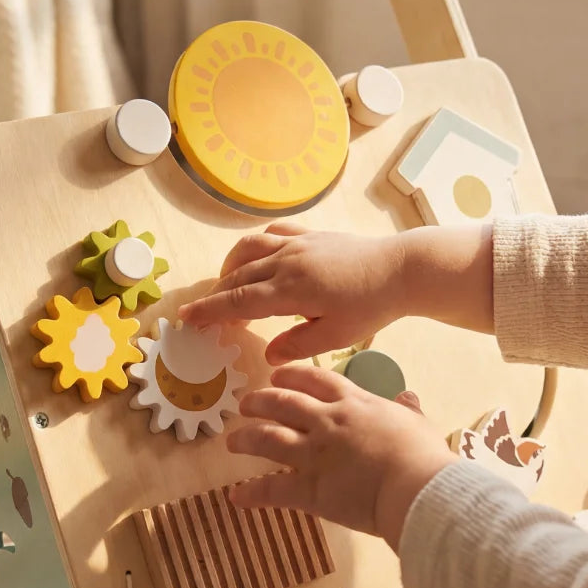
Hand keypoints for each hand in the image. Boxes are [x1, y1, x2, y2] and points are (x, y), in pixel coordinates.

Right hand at [178, 223, 408, 364]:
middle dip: (215, 295)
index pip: (238, 301)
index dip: (209, 311)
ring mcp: (298, 243)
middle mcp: (287, 261)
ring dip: (230, 267)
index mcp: (290, 290)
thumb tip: (268, 355)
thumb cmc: (371, 306)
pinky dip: (256, 245)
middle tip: (203, 314)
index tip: (186, 318)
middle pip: (237, 276)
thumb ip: (299, 347)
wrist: (401, 269)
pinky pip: (273, 233)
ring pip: (249, 249)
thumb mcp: (337, 336)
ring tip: (226, 285)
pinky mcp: (310, 234)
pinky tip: (257, 258)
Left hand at [226, 364, 457, 548]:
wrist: (415, 488)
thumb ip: (408, 408)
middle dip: (259, 401)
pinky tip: (236, 496)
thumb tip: (408, 395)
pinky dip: (251, 492)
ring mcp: (313, 454)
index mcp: (353, 402)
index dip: (290, 376)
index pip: (313, 380)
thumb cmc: (422, 455)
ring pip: (268, 438)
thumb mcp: (418, 423)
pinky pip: (271, 488)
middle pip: (281, 403)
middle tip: (245, 404)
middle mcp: (327, 422)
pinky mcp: (308, 489)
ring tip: (233, 440)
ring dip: (246, 438)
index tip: (277, 376)